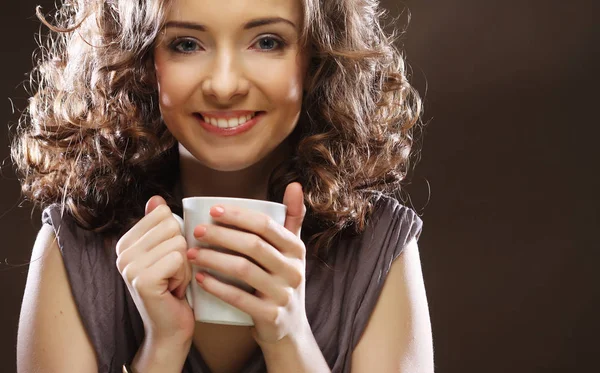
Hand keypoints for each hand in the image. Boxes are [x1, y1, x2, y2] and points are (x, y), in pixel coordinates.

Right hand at [115, 196, 194, 347]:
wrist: (169, 328)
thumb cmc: (172, 289)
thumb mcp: (167, 252)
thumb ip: (160, 226)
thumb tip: (156, 198)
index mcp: (125, 242)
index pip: (162, 213)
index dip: (176, 236)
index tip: (168, 260)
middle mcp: (122, 253)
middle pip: (172, 225)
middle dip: (182, 251)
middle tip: (172, 273)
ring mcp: (130, 266)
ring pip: (178, 242)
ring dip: (184, 265)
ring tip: (172, 282)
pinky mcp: (143, 280)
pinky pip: (179, 259)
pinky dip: (184, 275)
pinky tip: (173, 290)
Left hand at [186, 182, 308, 344]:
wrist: (288, 329)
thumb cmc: (282, 281)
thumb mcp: (292, 251)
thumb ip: (292, 218)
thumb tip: (294, 184)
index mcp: (296, 249)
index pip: (266, 225)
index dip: (239, 215)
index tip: (212, 210)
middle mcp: (294, 270)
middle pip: (253, 245)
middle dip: (221, 235)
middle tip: (197, 231)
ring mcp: (283, 294)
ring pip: (244, 270)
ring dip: (214, 258)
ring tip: (192, 253)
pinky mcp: (271, 316)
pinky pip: (239, 298)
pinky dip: (216, 287)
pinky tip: (199, 278)